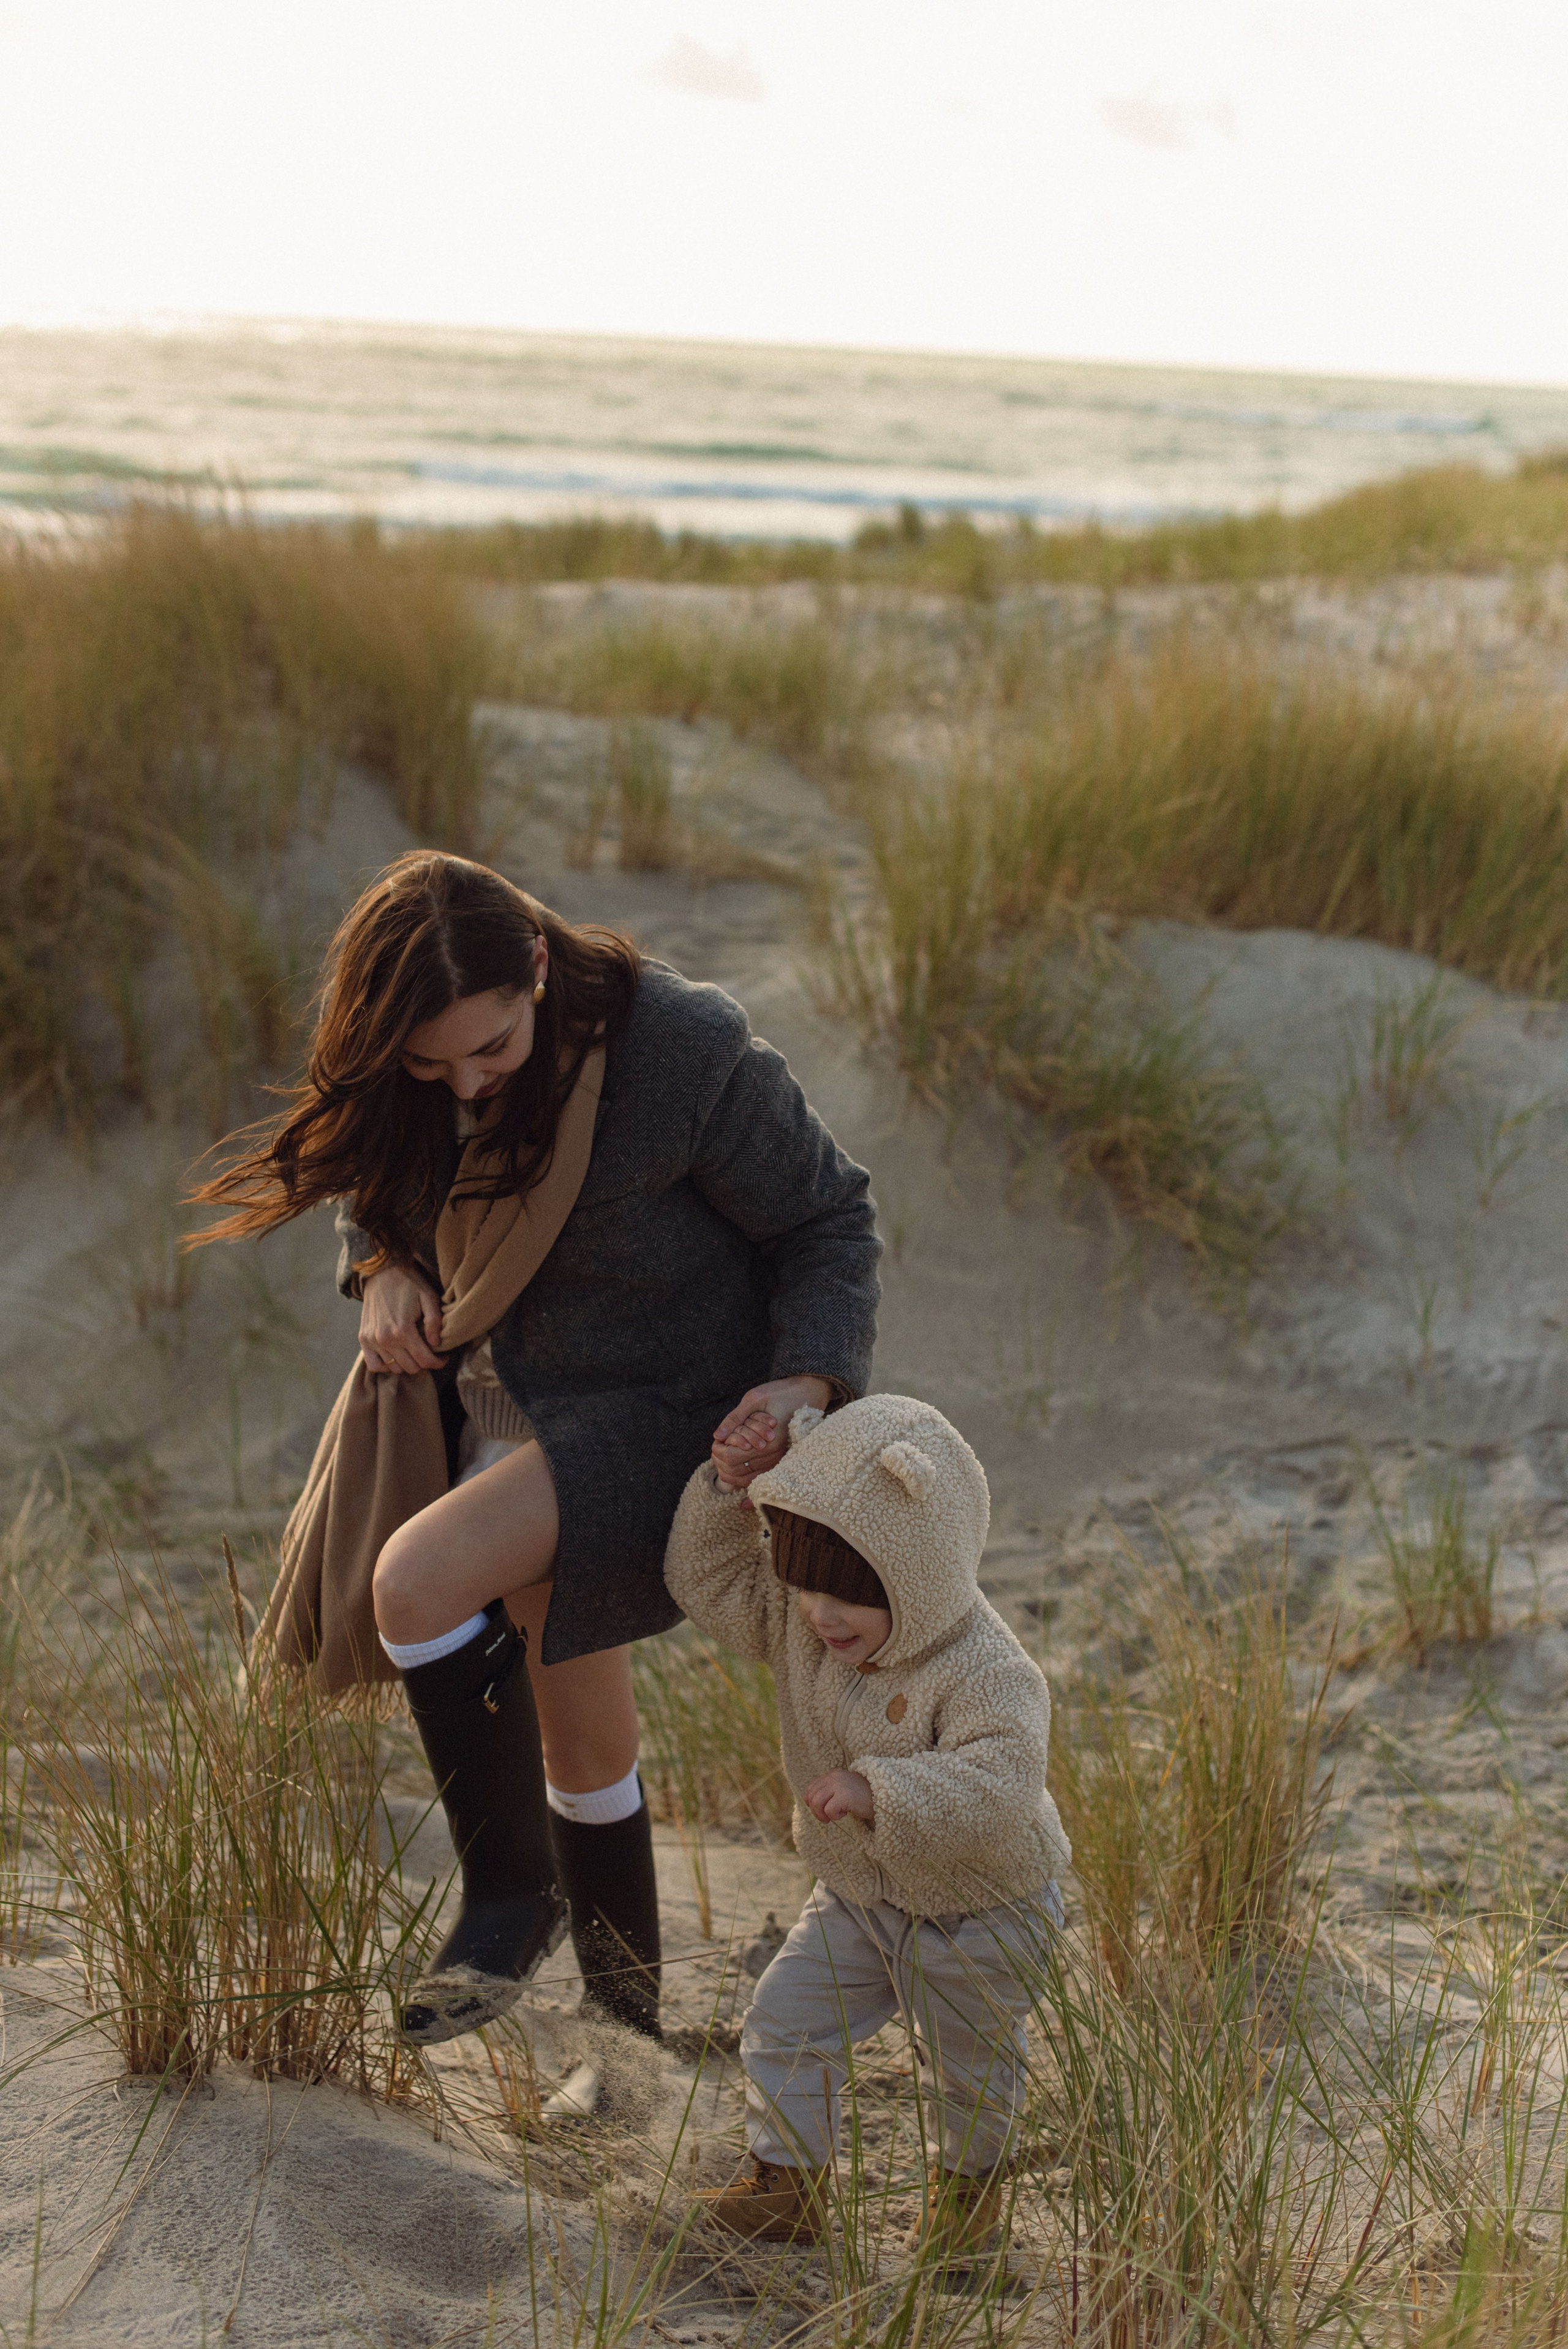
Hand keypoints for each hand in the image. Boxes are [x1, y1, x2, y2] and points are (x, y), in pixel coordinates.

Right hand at [359, 1267, 445, 1374]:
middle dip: (424, 1362)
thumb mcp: (429, 1297)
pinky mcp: (363, 1339)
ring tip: (413, 1350)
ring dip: (407, 1363)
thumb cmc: (409, 1284)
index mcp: (403, 1330)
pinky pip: (374, 1365)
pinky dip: (386, 1365)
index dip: (438, 1362)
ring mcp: (372, 1340)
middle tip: (429, 1351)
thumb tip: (436, 1343)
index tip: (444, 1357)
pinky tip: (396, 1355)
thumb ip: (434, 1321)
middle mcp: (385, 1339)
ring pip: (395, 1368)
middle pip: (411, 1367)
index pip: (424, 1360)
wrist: (381, 1273)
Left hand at [712, 1377, 831, 1490]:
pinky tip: (738, 1469)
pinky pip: (757, 1478)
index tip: (716, 1440)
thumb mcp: (754, 1398)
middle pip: (735, 1472)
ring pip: (745, 1479)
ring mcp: (778, 1461)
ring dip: (730, 1470)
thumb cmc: (780, 1393)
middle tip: (718, 1447)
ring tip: (725, 1455)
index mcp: (767, 1442)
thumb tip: (717, 1435)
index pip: (731, 1458)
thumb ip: (734, 1418)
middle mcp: (774, 1457)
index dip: (718, 1450)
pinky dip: (743, 1476)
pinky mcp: (779, 1460)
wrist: (807, 1394)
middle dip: (721, 1461)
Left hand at [804, 1769, 873, 1823]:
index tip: (821, 1810)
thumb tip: (808, 1801)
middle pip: (811, 1797)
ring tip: (834, 1817)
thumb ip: (829, 1790)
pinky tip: (846, 1813)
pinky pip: (829, 1810)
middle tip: (827, 1818)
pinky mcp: (845, 1796)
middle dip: (816, 1811)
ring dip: (823, 1815)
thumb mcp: (844, 1789)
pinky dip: (834, 1816)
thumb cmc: (864, 1796)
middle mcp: (834, 1777)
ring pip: (816, 1803)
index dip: (812, 1801)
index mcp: (833, 1774)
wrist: (885, 1796)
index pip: (812, 1787)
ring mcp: (839, 1785)